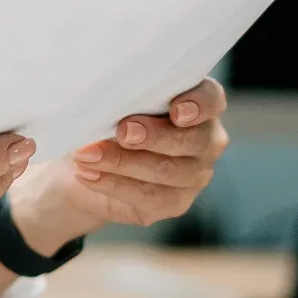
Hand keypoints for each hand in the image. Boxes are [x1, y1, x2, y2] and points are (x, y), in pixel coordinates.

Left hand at [9, 77, 228, 244]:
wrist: (88, 161)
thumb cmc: (106, 117)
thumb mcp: (112, 100)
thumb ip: (121, 95)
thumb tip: (104, 96)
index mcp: (198, 104)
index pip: (211, 99)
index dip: (198, 105)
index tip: (175, 110)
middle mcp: (205, 139)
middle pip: (192, 140)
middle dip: (154, 135)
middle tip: (122, 131)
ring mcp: (194, 173)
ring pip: (167, 170)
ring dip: (122, 162)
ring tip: (86, 154)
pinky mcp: (175, 202)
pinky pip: (149, 196)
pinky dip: (113, 183)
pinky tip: (88, 174)